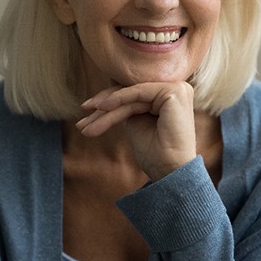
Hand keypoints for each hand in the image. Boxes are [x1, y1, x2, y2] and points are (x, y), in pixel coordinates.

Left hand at [76, 82, 196, 180]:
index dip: (109, 100)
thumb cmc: (155, 153)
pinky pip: (138, 93)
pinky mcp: (173, 92)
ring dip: (105, 109)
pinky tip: (101, 108)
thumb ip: (126, 104)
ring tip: (86, 125)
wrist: (170, 172)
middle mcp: (178, 88)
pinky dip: (118, 99)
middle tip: (82, 120)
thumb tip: (106, 90)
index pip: (134, 92)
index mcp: (171, 94)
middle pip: (131, 92)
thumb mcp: (135, 121)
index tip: (86, 112)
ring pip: (131, 94)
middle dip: (103, 106)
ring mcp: (178, 88)